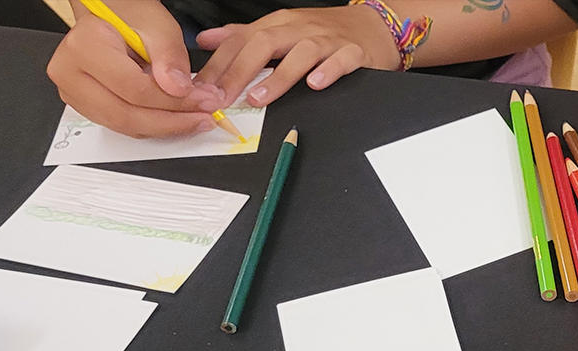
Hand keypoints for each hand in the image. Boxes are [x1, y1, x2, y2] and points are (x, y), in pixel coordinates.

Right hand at [46, 0, 224, 137]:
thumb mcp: (158, 26)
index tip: (204, 102)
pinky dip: (151, 126)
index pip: (134, 89)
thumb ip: (169, 57)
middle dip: (172, 121)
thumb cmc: (128, 15)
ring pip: (124, 125)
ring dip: (164, 128)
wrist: (111, 16)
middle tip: (203, 117)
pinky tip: (174, 118)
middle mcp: (70, 72)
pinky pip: (121, 125)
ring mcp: (73, 92)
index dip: (174, 102)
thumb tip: (178, 89)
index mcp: (84, 46)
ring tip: (193, 119)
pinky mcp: (85, 105)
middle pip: (126, 114)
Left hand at [195, 6, 400, 108]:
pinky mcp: (354, 53)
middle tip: (223, 97)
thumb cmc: (326, 32)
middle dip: (239, 72)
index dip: (219, 64)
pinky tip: (316, 84)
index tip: (203, 87)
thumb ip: (245, 36)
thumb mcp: (282, 29)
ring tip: (260, 98)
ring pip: (300, 53)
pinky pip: (341, 60)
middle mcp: (301, 29)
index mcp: (280, 24)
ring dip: (278, 76)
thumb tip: (207, 40)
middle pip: (264, 44)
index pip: (242, 40)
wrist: (374, 26)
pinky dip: (328, 71)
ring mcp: (328, 40)